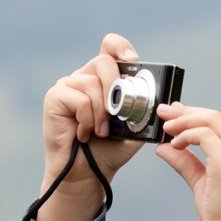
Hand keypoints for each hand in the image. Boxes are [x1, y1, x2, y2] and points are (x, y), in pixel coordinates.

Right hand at [37, 33, 143, 220]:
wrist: (88, 174)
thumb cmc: (109, 151)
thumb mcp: (135, 128)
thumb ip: (146, 110)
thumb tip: (165, 99)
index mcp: (104, 79)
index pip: (110, 47)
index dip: (120, 46)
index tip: (132, 59)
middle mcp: (84, 77)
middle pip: (103, 61)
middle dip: (116, 87)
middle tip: (117, 113)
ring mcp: (67, 86)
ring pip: (92, 83)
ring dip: (102, 112)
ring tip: (100, 132)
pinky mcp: (54, 97)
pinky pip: (79, 98)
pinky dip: (88, 118)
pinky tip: (84, 133)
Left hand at [155, 103, 220, 220]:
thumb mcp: (202, 182)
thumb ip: (186, 162)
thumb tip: (163, 147)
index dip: (195, 115)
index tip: (175, 114)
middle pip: (216, 117)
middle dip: (186, 112)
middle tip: (163, 112)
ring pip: (210, 121)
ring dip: (183, 121)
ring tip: (165, 128)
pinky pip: (204, 136)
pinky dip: (185, 136)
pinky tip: (174, 145)